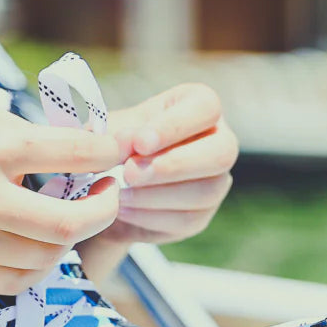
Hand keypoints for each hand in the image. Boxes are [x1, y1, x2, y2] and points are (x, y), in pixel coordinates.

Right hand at [0, 90, 121, 295]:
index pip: (70, 154)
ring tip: (71, 218)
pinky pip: (15, 279)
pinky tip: (38, 247)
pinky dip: (36, 266)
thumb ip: (8, 123)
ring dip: (70, 239)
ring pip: (46, 257)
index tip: (115, 154)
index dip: (106, 154)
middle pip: (69, 223)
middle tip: (108, 194)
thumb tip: (56, 134)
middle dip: (103, 209)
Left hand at [79, 84, 237, 281]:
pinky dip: (151, 216)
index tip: (140, 143)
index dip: (174, 126)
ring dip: (156, 195)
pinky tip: (123, 209)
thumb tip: (127, 143)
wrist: (104, 187)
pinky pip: (187, 220)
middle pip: (222, 153)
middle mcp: (218, 141)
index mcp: (197, 106)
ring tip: (119, 194)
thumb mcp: (109, 132)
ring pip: (206, 191)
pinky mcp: (202, 215)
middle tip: (129, 173)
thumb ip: (117, 135)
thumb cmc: (112, 145)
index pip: (205, 108)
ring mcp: (216, 181)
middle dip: (173, 165)